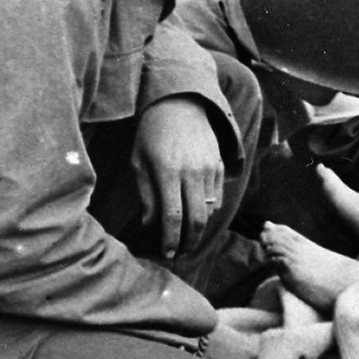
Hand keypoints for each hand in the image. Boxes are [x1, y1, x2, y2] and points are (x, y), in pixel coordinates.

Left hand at [132, 95, 225, 257]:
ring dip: (199, 229)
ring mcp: (210, 169)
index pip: (173, 216)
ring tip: (186, 238)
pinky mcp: (219, 166)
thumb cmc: (151, 134)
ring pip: (210, 210)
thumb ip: (146, 195)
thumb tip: (150, 225)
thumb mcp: (138, 163)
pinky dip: (208, 211)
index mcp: (168, 172)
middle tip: (179, 253)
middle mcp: (193, 172)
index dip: (171, 239)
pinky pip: (218, 197)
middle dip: (189, 241)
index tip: (167, 254)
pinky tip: (196, 215)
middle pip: (197, 218)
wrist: (180, 105)